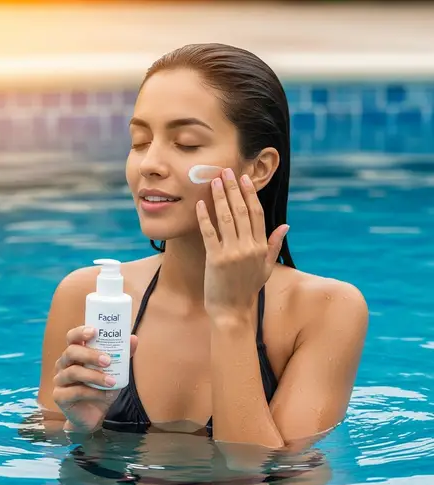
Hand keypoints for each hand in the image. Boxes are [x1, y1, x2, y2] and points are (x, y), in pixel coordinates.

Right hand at [53, 326, 137, 432]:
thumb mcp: (116, 370)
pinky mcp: (59, 396)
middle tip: (107, 360)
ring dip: (95, 376)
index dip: (80, 332)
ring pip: (73, 372)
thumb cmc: (103, 387)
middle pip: (71, 352)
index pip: (72, 336)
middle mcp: (64, 363)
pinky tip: (107, 395)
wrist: (95, 415)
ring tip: (112, 381)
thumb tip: (133, 338)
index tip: (94, 331)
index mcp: (76, 352)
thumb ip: (123, 354)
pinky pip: (75, 391)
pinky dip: (94, 393)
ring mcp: (60, 380)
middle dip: (90, 355)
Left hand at [196, 168, 288, 320]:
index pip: (256, 214)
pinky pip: (209, 233)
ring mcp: (232, 253)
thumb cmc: (248, 288)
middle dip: (233, 189)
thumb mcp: (266, 267)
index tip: (243, 179)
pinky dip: (205, 217)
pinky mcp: (215, 259)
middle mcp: (249, 247)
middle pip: (241, 211)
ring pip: (226, 218)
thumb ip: (274, 245)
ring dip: (220, 197)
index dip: (249, 194)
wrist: (232, 310)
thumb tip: (286, 225)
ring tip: (214, 181)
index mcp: (261, 247)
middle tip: (226, 171)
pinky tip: (200, 204)